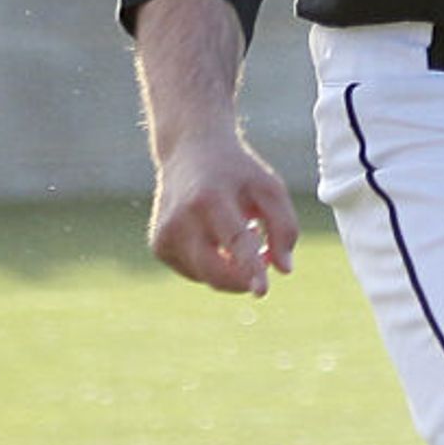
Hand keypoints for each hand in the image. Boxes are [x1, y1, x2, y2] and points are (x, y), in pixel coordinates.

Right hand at [148, 131, 298, 294]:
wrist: (189, 152)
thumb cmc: (237, 173)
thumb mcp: (270, 188)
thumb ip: (285, 227)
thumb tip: (284, 270)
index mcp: (211, 199)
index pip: (234, 242)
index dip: (250, 269)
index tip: (262, 292)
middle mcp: (181, 219)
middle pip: (215, 271)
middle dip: (244, 279)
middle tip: (264, 259)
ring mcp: (165, 235)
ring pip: (207, 276)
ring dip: (232, 266)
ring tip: (238, 229)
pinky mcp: (158, 246)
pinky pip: (195, 272)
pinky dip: (213, 262)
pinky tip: (216, 235)